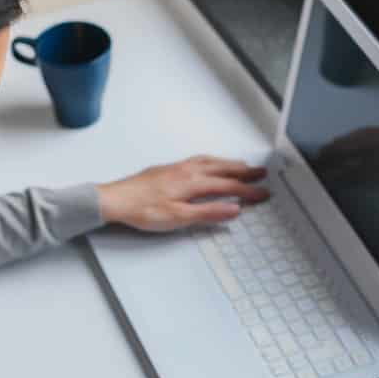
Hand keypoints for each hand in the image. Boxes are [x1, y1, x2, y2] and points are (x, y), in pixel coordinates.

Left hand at [97, 156, 268, 231]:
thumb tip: (234, 209)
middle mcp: (187, 170)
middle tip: (261, 173)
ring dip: (228, 163)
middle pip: (222, 169)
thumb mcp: (179, 218)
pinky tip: (207, 164)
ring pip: (210, 161)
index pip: (228, 185)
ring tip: (240, 165)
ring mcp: (176, 168)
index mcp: (193, 182)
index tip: (263, 193)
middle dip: (243, 172)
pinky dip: (211, 160)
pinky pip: (197, 159)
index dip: (248, 190)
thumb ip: (208, 212)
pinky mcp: (167, 169)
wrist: (115, 200)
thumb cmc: (142, 210)